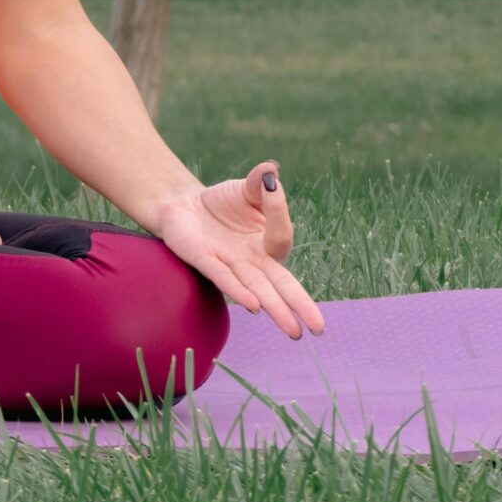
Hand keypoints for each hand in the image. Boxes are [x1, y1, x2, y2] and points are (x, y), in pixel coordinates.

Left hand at [149, 159, 324, 340]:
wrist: (183, 205)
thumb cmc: (222, 203)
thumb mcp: (245, 188)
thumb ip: (260, 182)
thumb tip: (271, 170)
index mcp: (266, 243)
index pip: (281, 237)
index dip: (278, 212)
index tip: (271, 187)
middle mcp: (252, 259)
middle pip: (281, 284)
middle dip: (300, 306)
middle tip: (319, 328)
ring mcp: (230, 263)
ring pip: (258, 290)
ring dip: (276, 309)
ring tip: (293, 331)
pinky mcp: (204, 261)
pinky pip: (224, 279)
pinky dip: (239, 292)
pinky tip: (255, 306)